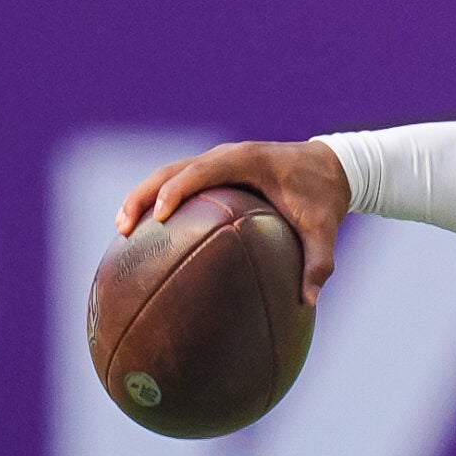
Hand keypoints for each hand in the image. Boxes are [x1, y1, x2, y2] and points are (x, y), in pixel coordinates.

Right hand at [115, 139, 350, 303]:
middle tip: (123, 228)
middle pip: (172, 169)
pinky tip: (147, 231)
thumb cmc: (325, 197)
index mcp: (248, 160)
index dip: (177, 190)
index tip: (159, 217)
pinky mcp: (217, 169)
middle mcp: (227, 155)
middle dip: (144, 195)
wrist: (332, 166)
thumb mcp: (325, 229)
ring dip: (143, 196)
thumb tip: (308, 301)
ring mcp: (219, 160)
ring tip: (122, 230)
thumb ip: (319, 263)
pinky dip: (159, 199)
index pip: (202, 170)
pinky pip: (181, 181)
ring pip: (169, 173)